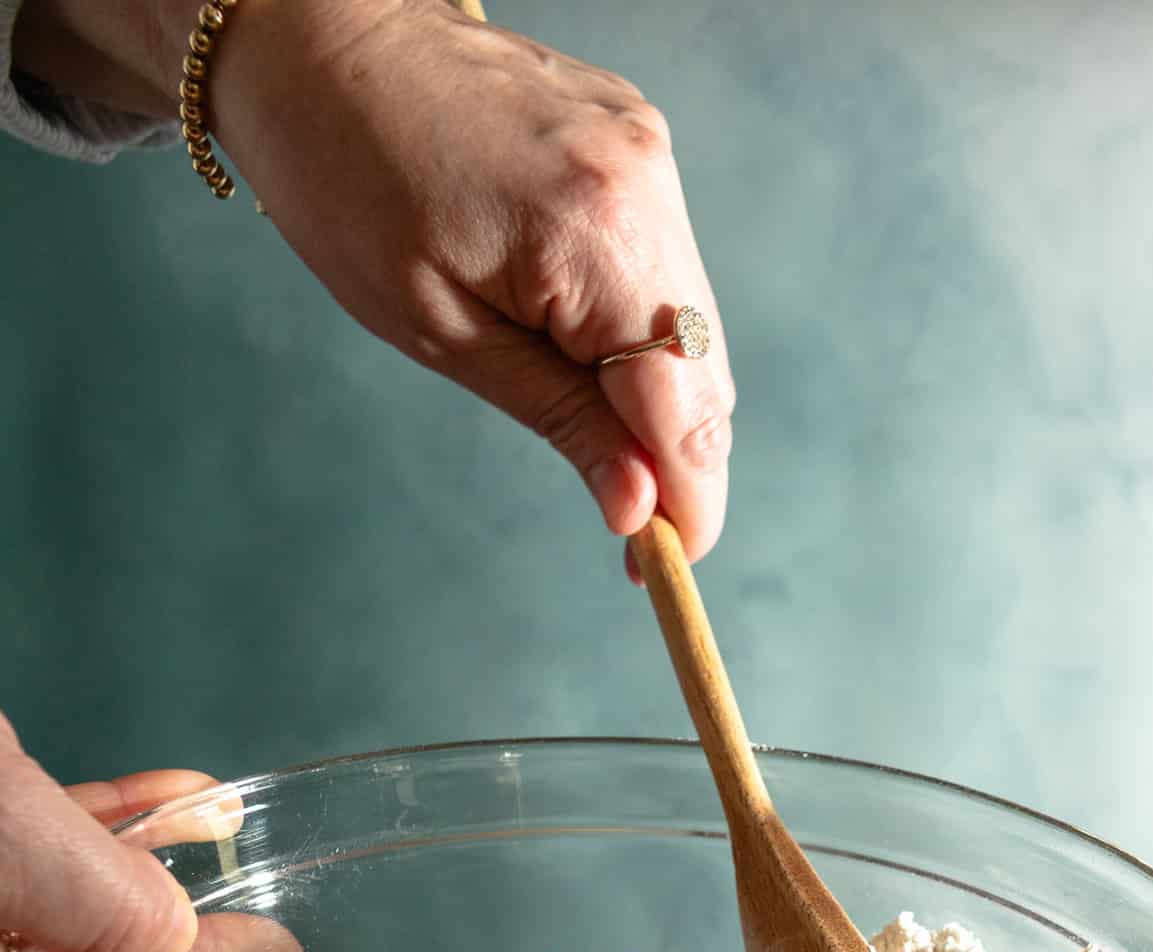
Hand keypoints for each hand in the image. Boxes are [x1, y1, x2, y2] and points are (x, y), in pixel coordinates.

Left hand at [208, 0, 735, 566]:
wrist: (317, 32)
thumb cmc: (347, 179)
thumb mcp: (443, 331)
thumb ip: (562, 419)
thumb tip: (640, 508)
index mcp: (596, 234)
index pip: (684, 407)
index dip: (687, 501)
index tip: (666, 568)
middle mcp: (646, 185)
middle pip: (704, 370)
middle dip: (679, 460)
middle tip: (635, 532)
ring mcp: (649, 155)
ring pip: (693, 324)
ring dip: (663, 398)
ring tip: (605, 446)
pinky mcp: (638, 142)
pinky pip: (667, 268)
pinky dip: (644, 331)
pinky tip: (593, 356)